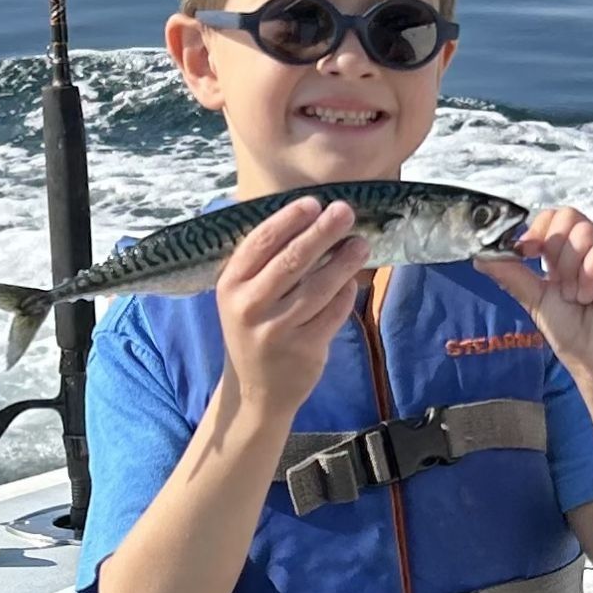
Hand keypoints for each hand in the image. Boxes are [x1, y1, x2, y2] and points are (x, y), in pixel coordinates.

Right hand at [216, 197, 368, 415]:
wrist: (256, 389)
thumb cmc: (254, 327)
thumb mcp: (243, 294)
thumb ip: (265, 260)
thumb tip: (308, 215)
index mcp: (231, 285)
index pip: (261, 242)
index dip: (289, 219)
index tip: (313, 203)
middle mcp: (249, 307)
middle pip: (292, 260)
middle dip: (323, 231)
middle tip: (345, 212)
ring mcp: (277, 330)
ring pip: (319, 286)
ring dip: (344, 261)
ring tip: (361, 243)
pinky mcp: (305, 349)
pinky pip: (333, 312)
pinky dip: (345, 293)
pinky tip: (352, 281)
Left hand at [474, 207, 592, 405]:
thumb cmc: (573, 333)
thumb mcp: (534, 298)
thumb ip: (511, 274)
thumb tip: (480, 256)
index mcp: (570, 252)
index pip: (552, 216)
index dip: (536, 231)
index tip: (527, 254)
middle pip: (567, 216)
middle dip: (553, 253)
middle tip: (560, 287)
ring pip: (583, 233)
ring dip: (570, 271)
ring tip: (578, 297)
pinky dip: (588, 278)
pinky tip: (592, 297)